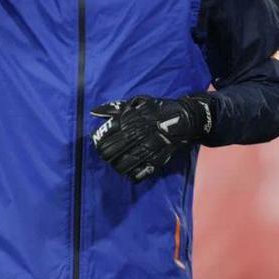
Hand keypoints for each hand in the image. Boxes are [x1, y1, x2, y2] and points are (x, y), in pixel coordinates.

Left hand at [90, 95, 212, 181]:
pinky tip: (130, 171)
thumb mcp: (136, 102)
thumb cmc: (158, 109)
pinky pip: (138, 174)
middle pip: (109, 153)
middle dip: (105, 155)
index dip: (98, 141)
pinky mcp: (156, 160)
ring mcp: (145, 149)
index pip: (104, 135)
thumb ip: (115, 108)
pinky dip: (131, 175)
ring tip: (117, 163)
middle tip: (107, 154)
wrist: (184, 118)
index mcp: (128, 121)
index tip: (98, 143)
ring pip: (121, 165)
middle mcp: (135, 136)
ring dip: (116, 166)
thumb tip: (94, 111)